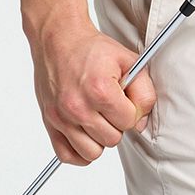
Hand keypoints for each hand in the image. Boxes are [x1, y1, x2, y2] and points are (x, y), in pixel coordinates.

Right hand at [31, 13, 155, 164]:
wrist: (59, 39)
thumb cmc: (90, 50)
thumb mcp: (129, 62)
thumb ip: (144, 93)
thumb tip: (140, 123)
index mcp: (100, 90)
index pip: (129, 122)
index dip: (131, 111)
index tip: (123, 99)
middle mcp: (77, 106)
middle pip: (112, 139)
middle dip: (115, 124)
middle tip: (108, 106)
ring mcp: (61, 117)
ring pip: (92, 152)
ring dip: (98, 139)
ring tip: (96, 119)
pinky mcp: (50, 122)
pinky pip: (67, 155)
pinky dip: (78, 151)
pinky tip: (84, 134)